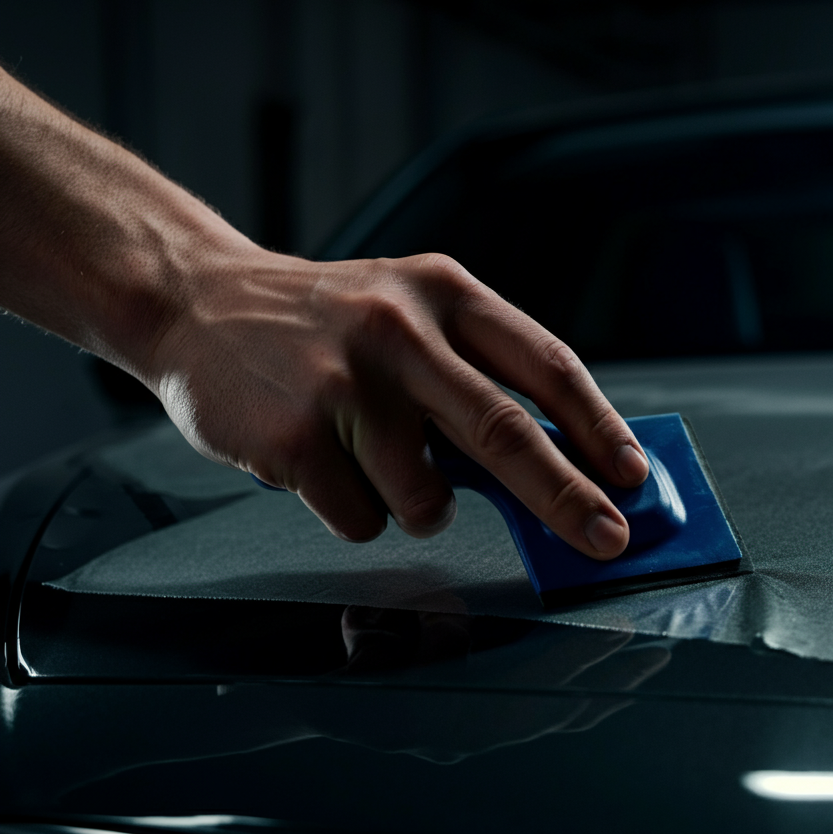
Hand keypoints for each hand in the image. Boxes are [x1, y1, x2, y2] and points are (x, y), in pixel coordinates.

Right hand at [151, 247, 648, 558]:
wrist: (199, 303)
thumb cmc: (327, 324)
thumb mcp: (408, 314)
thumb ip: (476, 377)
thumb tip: (558, 467)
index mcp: (444, 292)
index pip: (546, 366)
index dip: (599, 428)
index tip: (632, 478)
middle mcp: (399, 330)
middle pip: (504, 434)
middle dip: (566, 499)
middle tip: (605, 541)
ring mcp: (343, 384)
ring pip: (426, 500)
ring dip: (420, 505)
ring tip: (375, 457)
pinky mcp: (293, 438)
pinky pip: (362, 520)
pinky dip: (357, 510)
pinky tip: (325, 462)